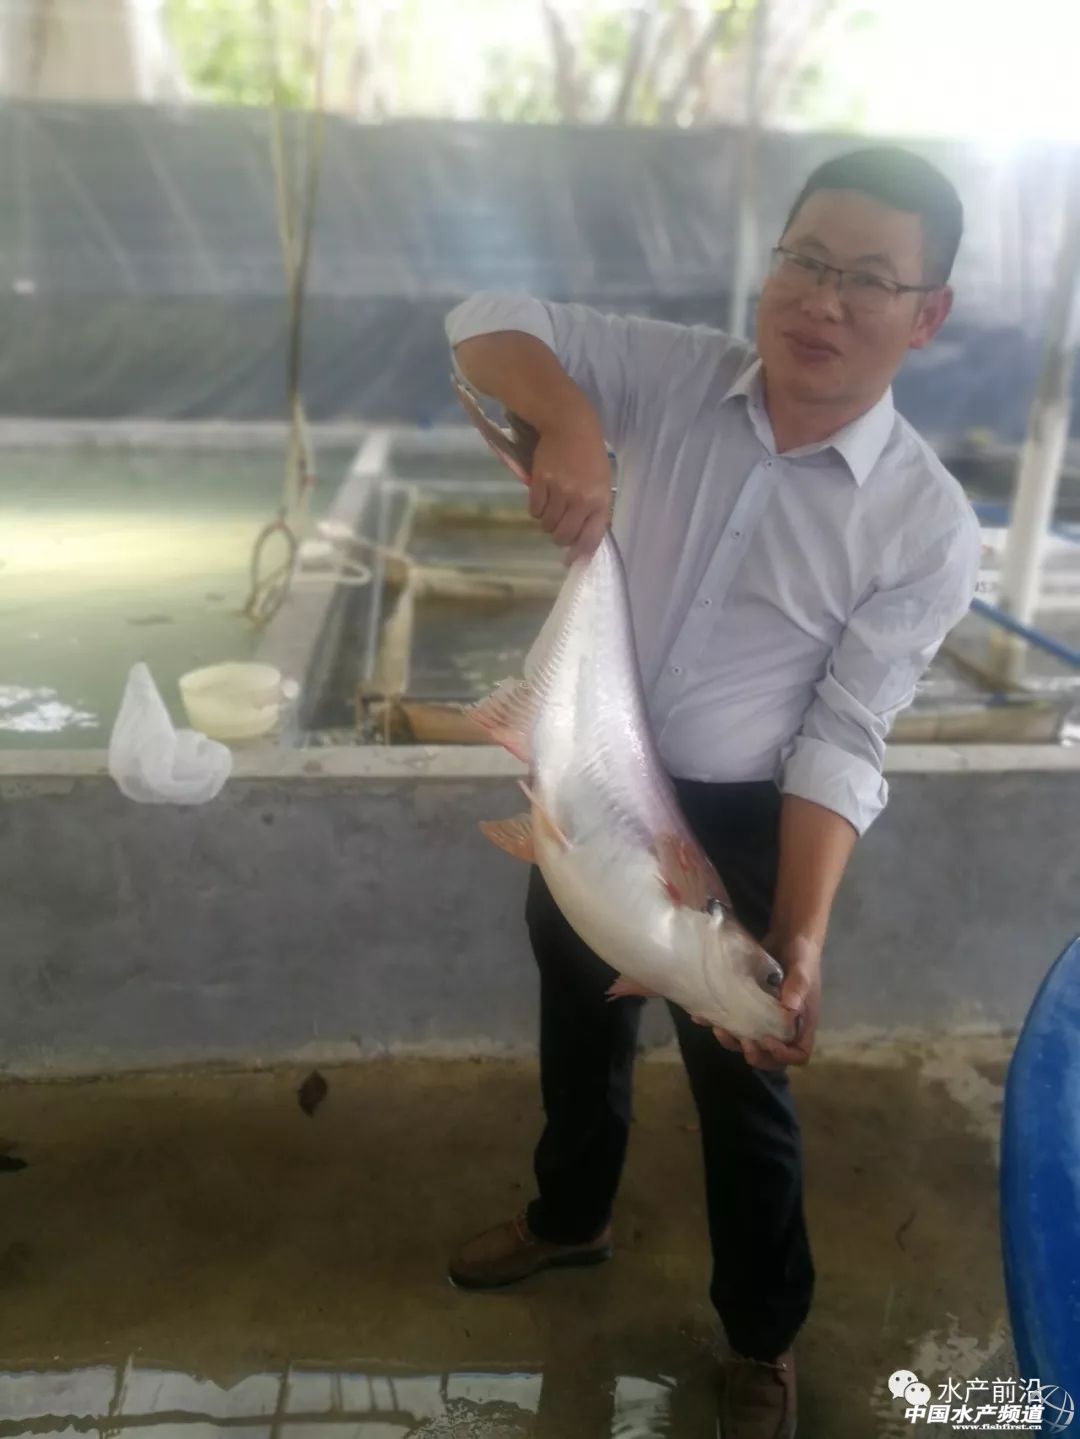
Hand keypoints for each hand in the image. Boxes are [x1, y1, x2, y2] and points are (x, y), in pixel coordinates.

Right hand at [526, 417, 612, 560]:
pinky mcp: (540, 482)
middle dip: (559, 538)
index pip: (590, 539)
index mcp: (600, 501)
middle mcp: (580, 499)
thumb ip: (595, 512)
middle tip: (558, 530)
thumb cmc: (590, 456)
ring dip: (547, 523)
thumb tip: (580, 542)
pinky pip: (534, 510)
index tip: (572, 560)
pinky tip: (542, 500)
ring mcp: (559, 491)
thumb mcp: (601, 484)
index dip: (579, 553)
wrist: (570, 426)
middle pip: (563, 535)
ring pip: (547, 525)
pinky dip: (536, 511)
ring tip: (551, 511)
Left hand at [701, 931, 822, 1070]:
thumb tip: (789, 1009)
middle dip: (754, 1054)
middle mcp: (783, 1025)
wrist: (788, 936)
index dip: (783, 1055)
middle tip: (743, 1042)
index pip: (798, 1053)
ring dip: (733, 1041)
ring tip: (720, 1029)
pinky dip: (716, 1022)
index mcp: (802, 1022)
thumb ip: (798, 987)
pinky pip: (732, 1021)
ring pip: (748, 1041)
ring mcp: (763, 1017)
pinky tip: (701, 1016)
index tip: (768, 1040)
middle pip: (770, 1055)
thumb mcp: (803, 969)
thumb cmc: (802, 955)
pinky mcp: (747, 1006)